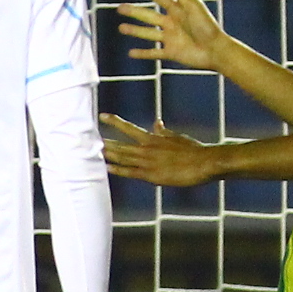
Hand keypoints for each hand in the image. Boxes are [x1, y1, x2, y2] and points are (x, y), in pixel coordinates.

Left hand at [102, 114, 223, 187]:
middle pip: (120, 144)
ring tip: (93, 151)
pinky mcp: (152, 175)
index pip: (129, 128)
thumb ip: (163, 132)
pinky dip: (118, 169)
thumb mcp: (177, 138)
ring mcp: (148, 162)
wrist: (204, 162)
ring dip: (107, 154)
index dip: (114, 122)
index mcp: (153, 138)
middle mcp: (147, 148)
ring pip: (122, 157)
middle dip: (104, 141)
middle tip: (88, 137)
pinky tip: (108, 168)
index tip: (103, 116)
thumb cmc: (193, 150)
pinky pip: (131, 172)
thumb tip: (156, 122)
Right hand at [118, 0, 226, 71]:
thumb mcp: (193, 6)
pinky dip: (143, 53)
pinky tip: (131, 53)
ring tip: (121, 28)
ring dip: (134, 30)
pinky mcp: (171, 52)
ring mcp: (170, 38)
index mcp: (178, 10)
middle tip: (120, 8)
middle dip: (134, 12)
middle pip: (149, 16)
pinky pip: (154, 53)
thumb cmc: (207, 26)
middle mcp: (172, 23)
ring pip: (148, 34)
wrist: (216, 50)